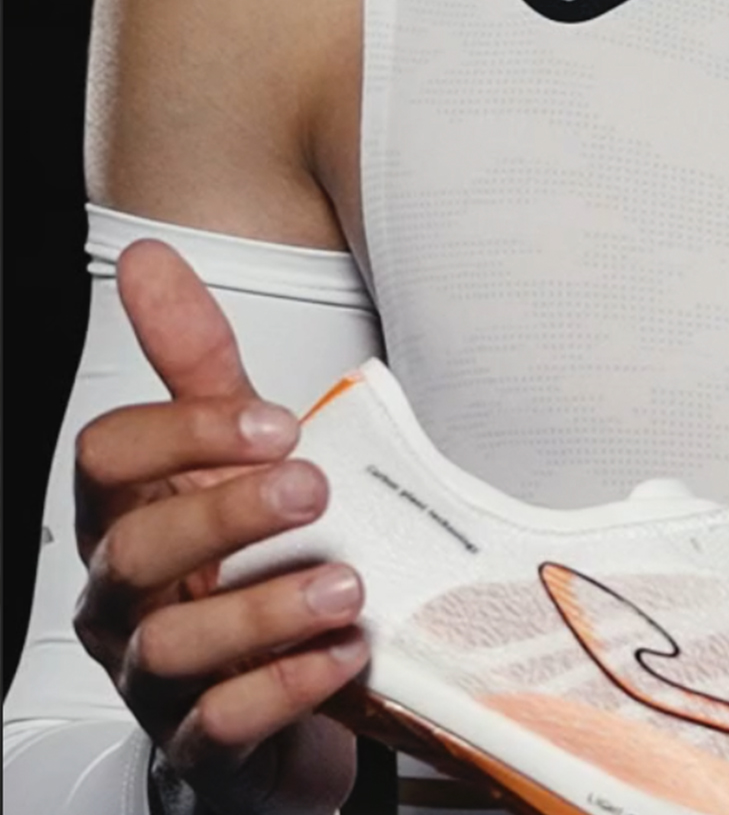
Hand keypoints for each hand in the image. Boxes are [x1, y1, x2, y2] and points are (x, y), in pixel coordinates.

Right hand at [72, 238, 364, 814]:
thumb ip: (195, 358)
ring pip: (171, 649)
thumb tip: (149, 257)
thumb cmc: (249, 556)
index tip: (276, 421)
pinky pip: (222, 726)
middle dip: (222, 513)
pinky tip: (346, 652)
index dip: (183, 433)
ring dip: (264, 609)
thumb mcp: (233, 447)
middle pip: (134, 549)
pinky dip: (285, 688)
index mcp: (132, 512)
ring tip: (346, 584)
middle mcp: (130, 596)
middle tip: (314, 488)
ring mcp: (158, 678)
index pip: (107, 458)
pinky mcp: (205, 746)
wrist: (284, 691)